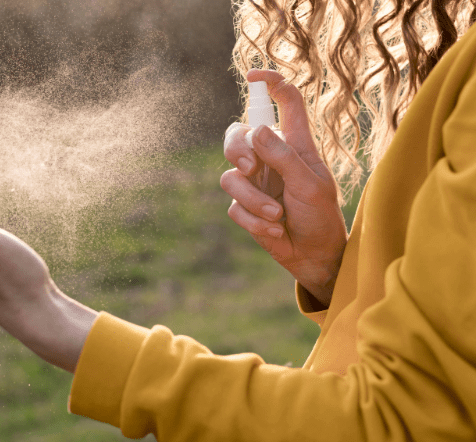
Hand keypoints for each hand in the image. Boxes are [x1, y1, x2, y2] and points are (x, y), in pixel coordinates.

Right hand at [221, 69, 347, 306]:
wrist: (315, 256)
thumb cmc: (321, 216)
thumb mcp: (310, 184)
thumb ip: (284, 157)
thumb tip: (256, 130)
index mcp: (294, 144)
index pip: (284, 102)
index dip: (270, 83)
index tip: (253, 76)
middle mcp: (270, 158)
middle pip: (237, 134)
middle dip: (237, 149)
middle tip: (249, 166)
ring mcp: (255, 183)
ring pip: (230, 176)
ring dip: (253, 199)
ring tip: (278, 215)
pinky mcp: (245, 207)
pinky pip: (234, 207)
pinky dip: (253, 220)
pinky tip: (274, 230)